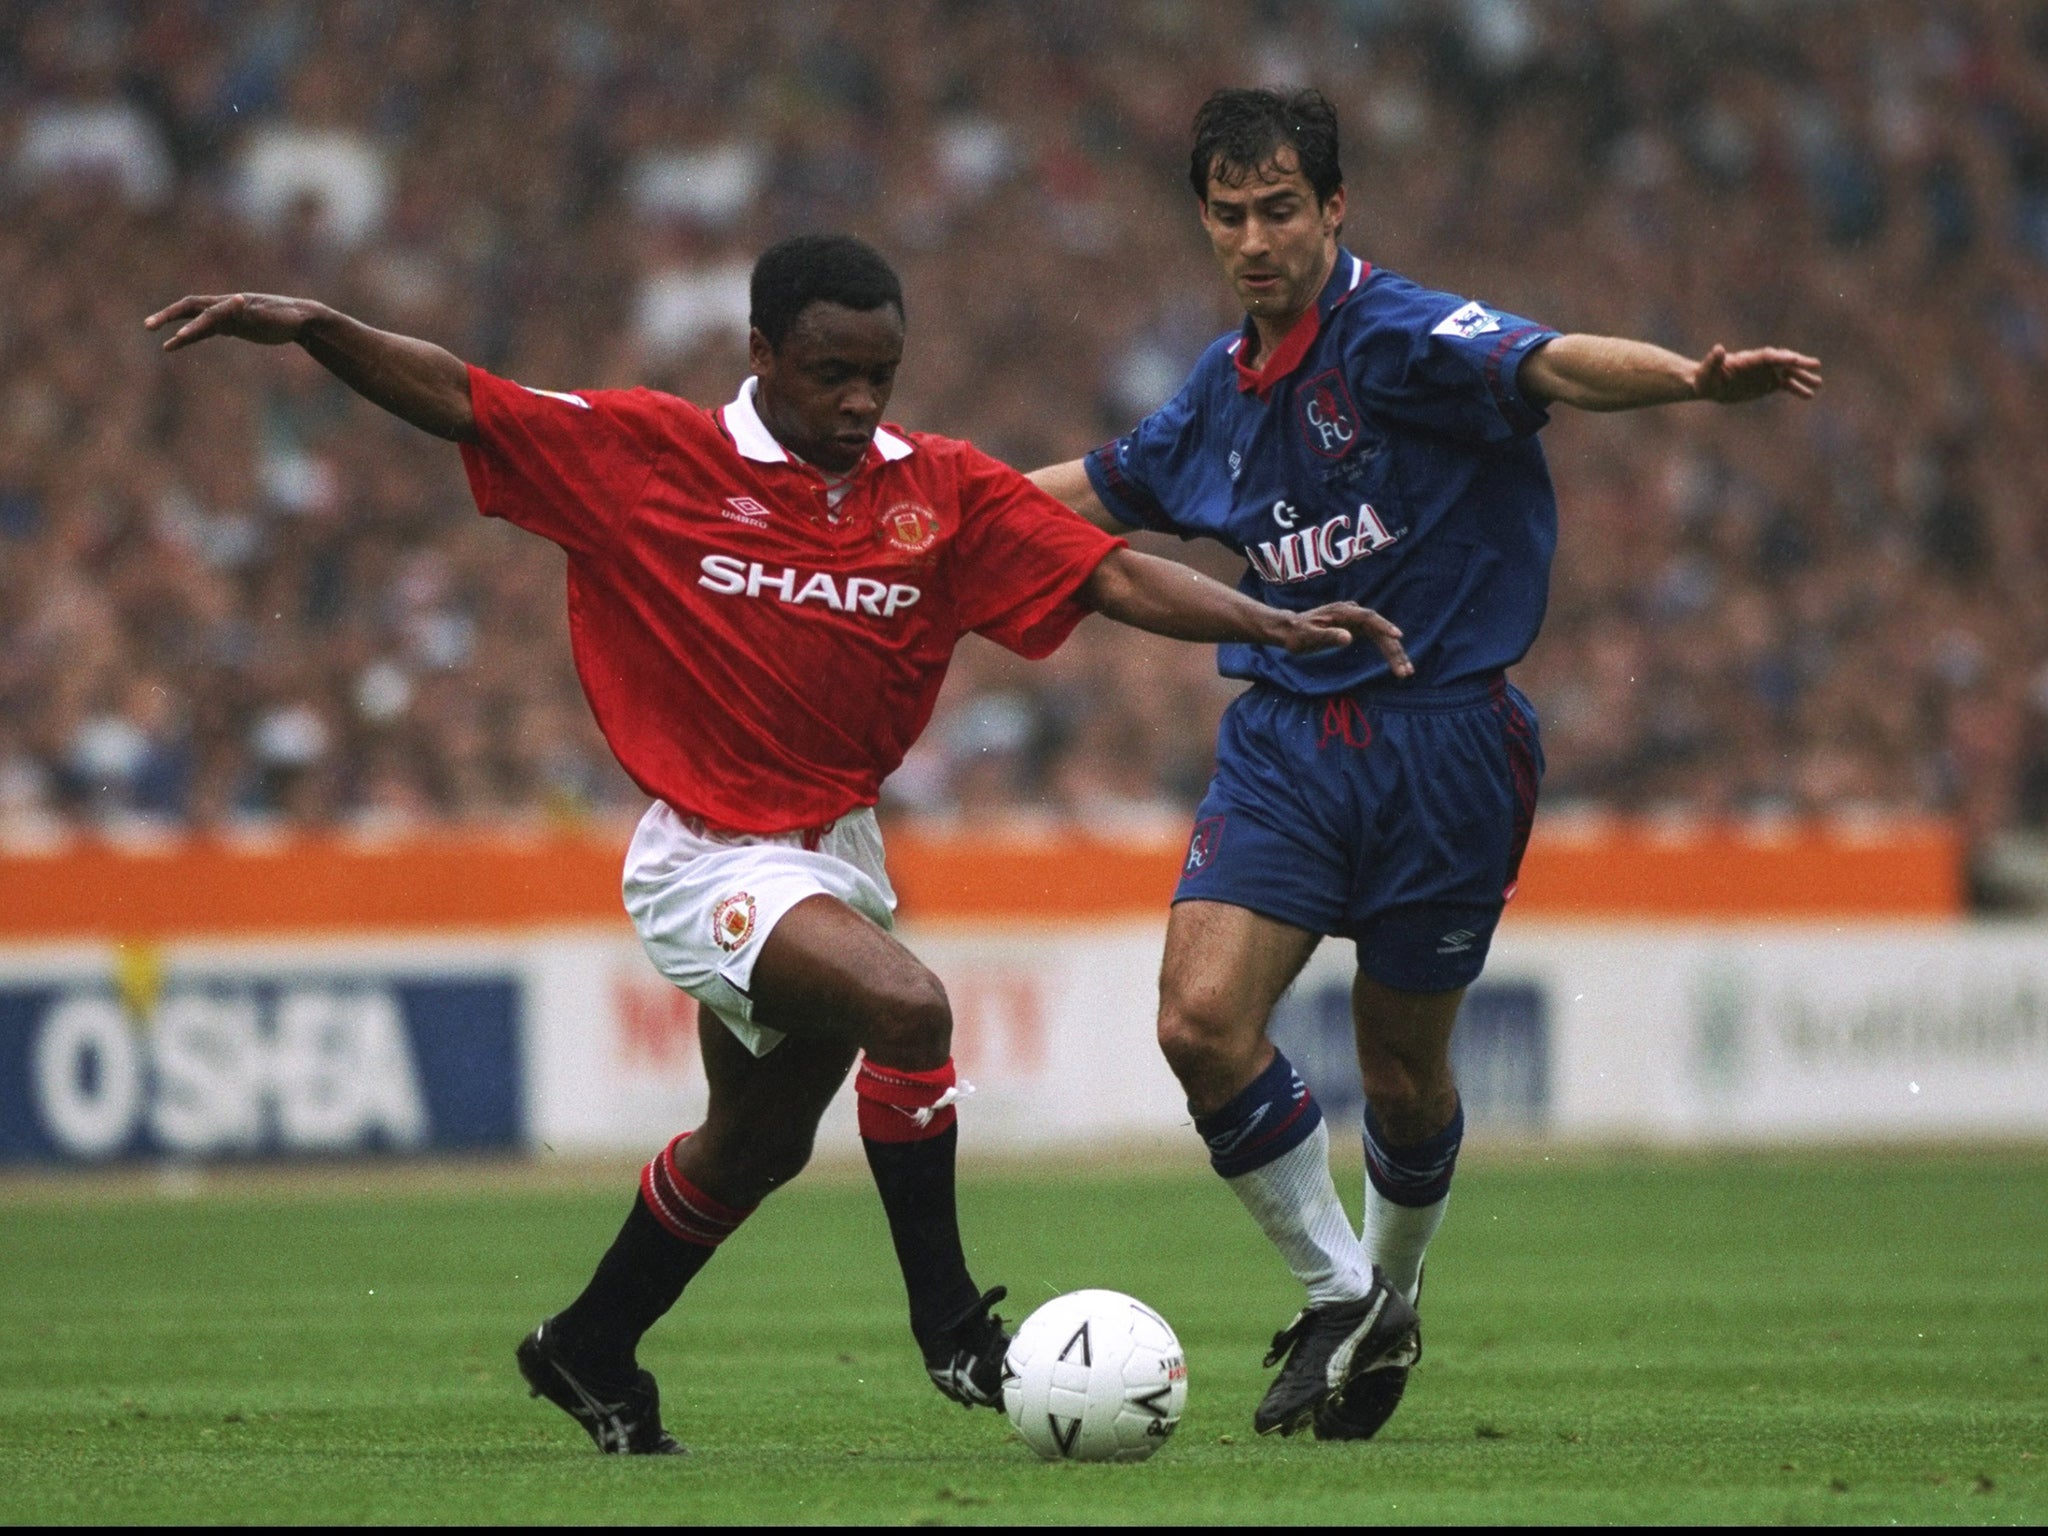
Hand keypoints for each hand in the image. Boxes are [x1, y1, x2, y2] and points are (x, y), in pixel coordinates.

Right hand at [144, 293, 322, 351]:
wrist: (300, 318)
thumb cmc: (289, 317)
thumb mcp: (274, 315)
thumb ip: (255, 310)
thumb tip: (238, 299)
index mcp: (235, 304)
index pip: (210, 312)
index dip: (197, 324)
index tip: (184, 337)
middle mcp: (226, 306)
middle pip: (191, 308)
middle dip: (169, 316)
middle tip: (148, 326)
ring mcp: (226, 315)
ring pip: (194, 320)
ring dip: (177, 329)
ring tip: (158, 339)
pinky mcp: (229, 325)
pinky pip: (204, 331)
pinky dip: (189, 337)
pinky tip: (173, 345)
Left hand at [1269, 601, 1413, 674]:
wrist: (1290, 629)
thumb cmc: (1297, 634)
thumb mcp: (1309, 637)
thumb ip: (1328, 636)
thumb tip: (1348, 637)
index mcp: (1343, 612)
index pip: (1369, 617)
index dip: (1384, 626)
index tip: (1397, 636)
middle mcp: (1353, 613)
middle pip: (1380, 630)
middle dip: (1394, 650)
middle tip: (1405, 671)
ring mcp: (1357, 621)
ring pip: (1382, 636)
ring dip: (1394, 653)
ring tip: (1406, 672)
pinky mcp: (1357, 629)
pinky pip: (1377, 639)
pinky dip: (1387, 651)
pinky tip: (1397, 663)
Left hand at [1692, 344, 1822, 402]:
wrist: (1707, 384)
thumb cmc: (1704, 377)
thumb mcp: (1707, 371)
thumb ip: (1713, 361)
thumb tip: (1718, 349)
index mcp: (1748, 359)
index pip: (1768, 356)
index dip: (1780, 357)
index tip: (1794, 360)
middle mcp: (1760, 364)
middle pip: (1782, 361)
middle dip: (1798, 363)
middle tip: (1815, 365)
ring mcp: (1765, 373)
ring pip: (1788, 374)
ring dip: (1803, 378)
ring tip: (1818, 384)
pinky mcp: (1767, 384)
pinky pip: (1785, 385)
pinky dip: (1797, 389)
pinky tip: (1809, 395)